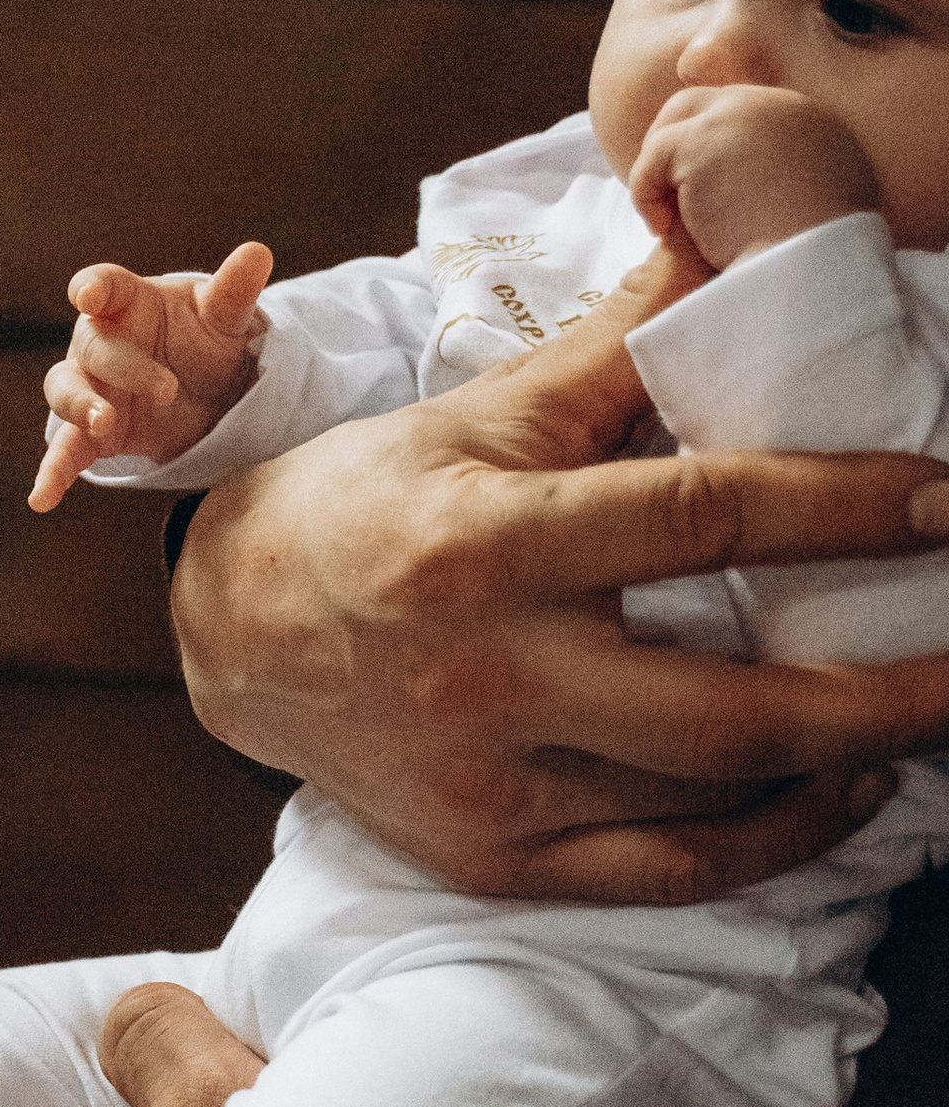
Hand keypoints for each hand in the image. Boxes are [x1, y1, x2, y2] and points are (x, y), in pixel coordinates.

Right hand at [28, 241, 274, 506]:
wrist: (213, 393)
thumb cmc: (209, 340)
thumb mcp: (226, 317)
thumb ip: (235, 291)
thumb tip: (258, 252)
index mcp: (127, 302)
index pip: (103, 285)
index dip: (92, 287)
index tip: (88, 295)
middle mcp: (99, 342)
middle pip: (92, 346)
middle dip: (123, 366)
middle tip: (166, 389)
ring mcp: (91, 387)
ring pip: (65, 390)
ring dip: (79, 406)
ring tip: (105, 423)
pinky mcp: (91, 434)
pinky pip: (65, 450)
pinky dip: (52, 473)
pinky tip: (41, 498)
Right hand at [168, 269, 948, 902]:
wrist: (230, 632)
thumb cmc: (367, 503)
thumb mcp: (480, 414)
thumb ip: (616, 345)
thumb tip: (722, 233)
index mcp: (488, 546)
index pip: (699, 519)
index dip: (842, 507)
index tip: (948, 499)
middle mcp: (489, 677)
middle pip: (730, 713)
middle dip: (886, 699)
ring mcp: (490, 783)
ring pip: (708, 806)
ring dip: (843, 768)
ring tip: (920, 720)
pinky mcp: (490, 858)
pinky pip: (661, 874)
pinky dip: (768, 843)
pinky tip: (833, 795)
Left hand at [629, 86, 880, 271]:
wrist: (818, 266)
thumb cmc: (819, 259)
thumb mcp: (827, 208)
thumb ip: (795, 187)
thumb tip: (758, 202)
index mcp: (809, 119)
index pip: (743, 115)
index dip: (715, 151)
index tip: (705, 195)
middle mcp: (776, 104)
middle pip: (703, 105)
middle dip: (675, 148)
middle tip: (666, 201)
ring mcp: (738, 115)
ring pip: (673, 127)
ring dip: (660, 173)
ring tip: (666, 222)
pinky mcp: (701, 140)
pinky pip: (653, 158)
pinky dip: (647, 195)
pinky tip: (661, 232)